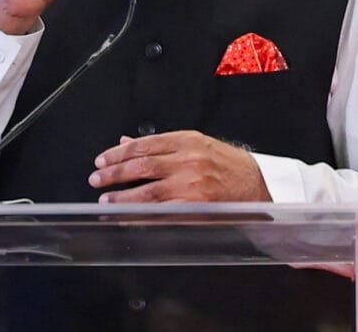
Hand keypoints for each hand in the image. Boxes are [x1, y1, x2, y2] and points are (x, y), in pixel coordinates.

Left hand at [88, 130, 271, 202]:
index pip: (143, 145)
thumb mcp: (197, 144)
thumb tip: (128, 142)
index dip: (118, 152)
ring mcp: (191, 184)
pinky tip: (129, 217)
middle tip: (97, 178)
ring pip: (148, 190)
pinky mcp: (196, 206)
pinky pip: (163, 212)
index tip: (102, 159)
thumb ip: (162, 144)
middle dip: (114, 173)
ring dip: (123, 196)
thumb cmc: (230, 165)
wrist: (260, 185)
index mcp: (186, 140)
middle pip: (141, 165)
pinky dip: (142, 215)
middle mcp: (187, 160)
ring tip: (106, 200)